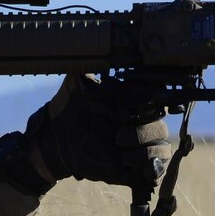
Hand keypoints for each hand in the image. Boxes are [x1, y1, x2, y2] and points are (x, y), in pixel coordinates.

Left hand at [0, 75, 172, 193]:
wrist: (52, 141)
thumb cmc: (65, 108)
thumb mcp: (77, 82)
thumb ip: (92, 65)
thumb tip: (106, 44)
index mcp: (130, 103)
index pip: (156, 100)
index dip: (150, 104)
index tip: (132, 108)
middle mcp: (136, 123)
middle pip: (160, 125)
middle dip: (143, 131)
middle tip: (117, 136)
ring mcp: (136, 146)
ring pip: (162, 147)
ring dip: (146, 150)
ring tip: (120, 152)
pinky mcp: (132, 168)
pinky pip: (155, 170)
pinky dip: (151, 168)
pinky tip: (131, 164)